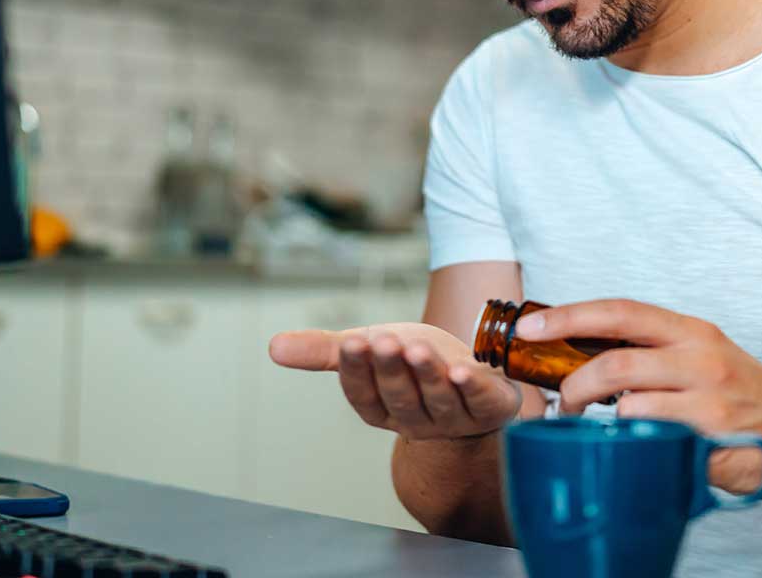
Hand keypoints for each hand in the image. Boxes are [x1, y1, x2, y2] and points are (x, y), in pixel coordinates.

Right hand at [269, 321, 522, 440]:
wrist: (470, 374)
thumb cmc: (411, 362)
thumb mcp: (369, 349)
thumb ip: (324, 351)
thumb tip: (272, 347)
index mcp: (381, 409)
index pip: (363, 396)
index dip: (357, 371)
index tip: (351, 343)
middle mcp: (416, 420)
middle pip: (399, 397)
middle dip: (391, 369)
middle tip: (383, 341)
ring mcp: (454, 418)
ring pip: (437, 399)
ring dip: (427, 375)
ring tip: (416, 348)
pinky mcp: (490, 409)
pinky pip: (479, 402)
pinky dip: (470, 388)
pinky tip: (460, 371)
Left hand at [523, 300, 761, 500]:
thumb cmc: (742, 394)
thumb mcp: (700, 357)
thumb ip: (650, 352)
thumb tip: (580, 353)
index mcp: (691, 332)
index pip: (620, 312)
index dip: (569, 315)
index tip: (529, 326)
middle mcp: (702, 359)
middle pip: (615, 364)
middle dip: (573, 385)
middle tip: (562, 402)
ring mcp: (710, 402)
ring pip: (629, 408)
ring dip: (601, 423)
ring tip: (595, 429)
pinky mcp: (715, 443)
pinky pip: (655, 445)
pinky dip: (635, 448)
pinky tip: (636, 449)